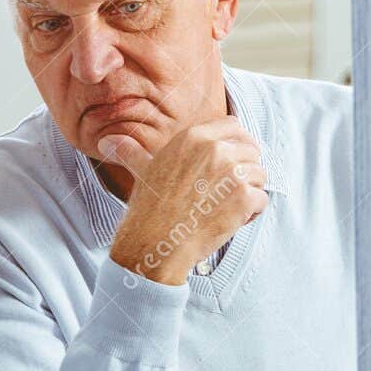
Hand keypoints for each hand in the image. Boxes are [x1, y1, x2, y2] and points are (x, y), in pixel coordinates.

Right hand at [101, 117, 267, 284]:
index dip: (236, 144)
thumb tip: (108, 140)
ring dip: (248, 193)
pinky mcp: (244, 197)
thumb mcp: (142, 171)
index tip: (228, 163)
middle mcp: (216, 149)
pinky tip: (230, 221)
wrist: (154, 244)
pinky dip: (251, 214)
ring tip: (223, 208)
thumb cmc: (148, 209)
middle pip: (252, 150)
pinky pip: (262, 200)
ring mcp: (232, 172)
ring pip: (260, 175)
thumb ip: (133, 152)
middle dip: (245, 171)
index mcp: (194, 137)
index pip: (234, 126)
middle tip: (222, 193)